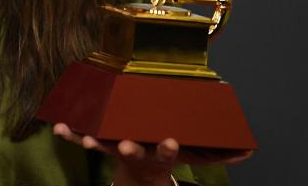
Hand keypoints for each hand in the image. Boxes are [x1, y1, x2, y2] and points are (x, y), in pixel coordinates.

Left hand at [52, 123, 251, 185]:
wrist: (143, 182)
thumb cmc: (166, 156)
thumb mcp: (192, 158)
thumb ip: (217, 155)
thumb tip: (250, 152)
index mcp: (161, 156)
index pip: (167, 153)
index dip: (168, 148)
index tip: (171, 141)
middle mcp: (138, 154)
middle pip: (133, 151)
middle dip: (130, 147)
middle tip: (127, 144)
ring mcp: (116, 151)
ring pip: (104, 147)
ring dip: (93, 141)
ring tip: (84, 138)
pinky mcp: (101, 146)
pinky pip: (82, 139)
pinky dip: (70, 133)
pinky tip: (56, 126)